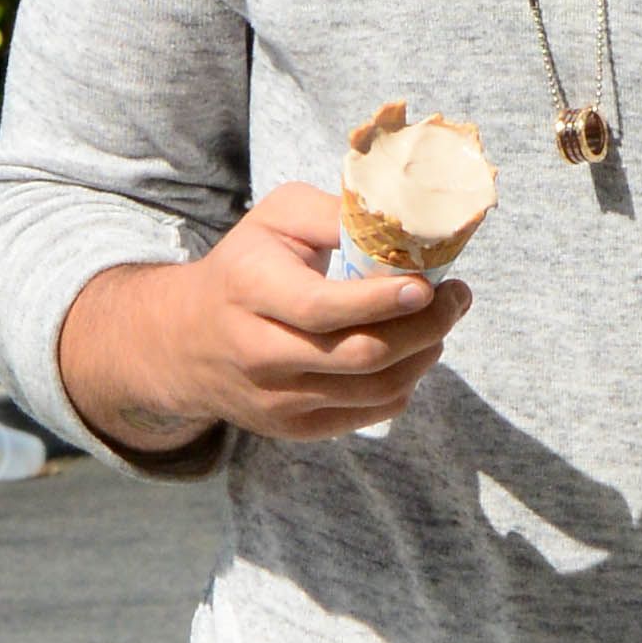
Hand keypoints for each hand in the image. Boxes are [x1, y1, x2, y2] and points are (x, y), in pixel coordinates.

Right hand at [57, 185, 468, 457]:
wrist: (185, 340)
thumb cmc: (245, 266)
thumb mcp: (274, 219)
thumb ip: (332, 215)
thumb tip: (401, 224)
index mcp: (250, 290)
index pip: (322, 309)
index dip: (382, 302)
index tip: (429, 285)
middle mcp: (258, 353)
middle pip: (359, 357)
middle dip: (423, 328)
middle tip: (456, 298)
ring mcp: (276, 399)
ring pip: (372, 391)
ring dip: (423, 356)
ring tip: (440, 322)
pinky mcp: (294, 427)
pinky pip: (369, 414)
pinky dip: (403, 383)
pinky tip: (412, 353)